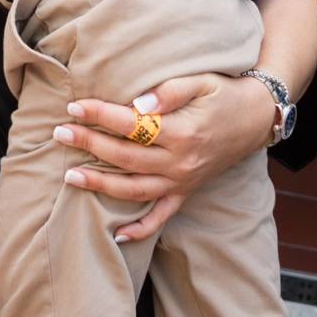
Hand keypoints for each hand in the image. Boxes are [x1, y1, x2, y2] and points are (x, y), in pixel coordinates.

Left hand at [52, 71, 274, 241]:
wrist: (257, 117)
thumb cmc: (224, 93)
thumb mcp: (201, 82)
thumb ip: (169, 91)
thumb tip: (137, 103)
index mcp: (183, 132)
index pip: (132, 125)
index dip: (100, 115)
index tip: (74, 107)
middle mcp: (181, 162)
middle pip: (126, 158)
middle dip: (89, 145)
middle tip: (59, 133)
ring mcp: (183, 181)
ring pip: (135, 190)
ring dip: (100, 186)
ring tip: (69, 176)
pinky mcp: (186, 192)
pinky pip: (162, 216)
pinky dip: (141, 229)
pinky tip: (117, 234)